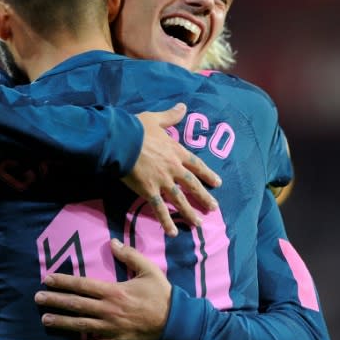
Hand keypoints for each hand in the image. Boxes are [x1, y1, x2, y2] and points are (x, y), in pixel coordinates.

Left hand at [34, 239, 171, 339]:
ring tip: (45, 319)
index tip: (47, 279)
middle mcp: (108, 310)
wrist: (176, 322)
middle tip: (37, 298)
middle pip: (76, 304)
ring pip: (80, 325)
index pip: (83, 285)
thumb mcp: (149, 270)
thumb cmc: (161, 295)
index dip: (64, 282)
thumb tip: (113, 242)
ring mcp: (110, 328)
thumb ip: (130, 255)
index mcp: (114, 291)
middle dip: (55, 300)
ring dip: (61, 322)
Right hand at [124, 102, 220, 235]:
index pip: (196, 165)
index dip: (207, 174)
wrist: (122, 141)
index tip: (217, 183)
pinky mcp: (149, 190)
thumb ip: (171, 116)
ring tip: (198, 224)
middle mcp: (173, 168)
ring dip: (189, 213)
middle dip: (204, 197)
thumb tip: (183, 106)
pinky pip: (159, 209)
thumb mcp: (156, 119)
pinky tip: (173, 232)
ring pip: (180, 200)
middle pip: (192, 185)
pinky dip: (166, 221)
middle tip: (214, 208)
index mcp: (176, 151)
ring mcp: (162, 181)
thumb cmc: (137, 129)